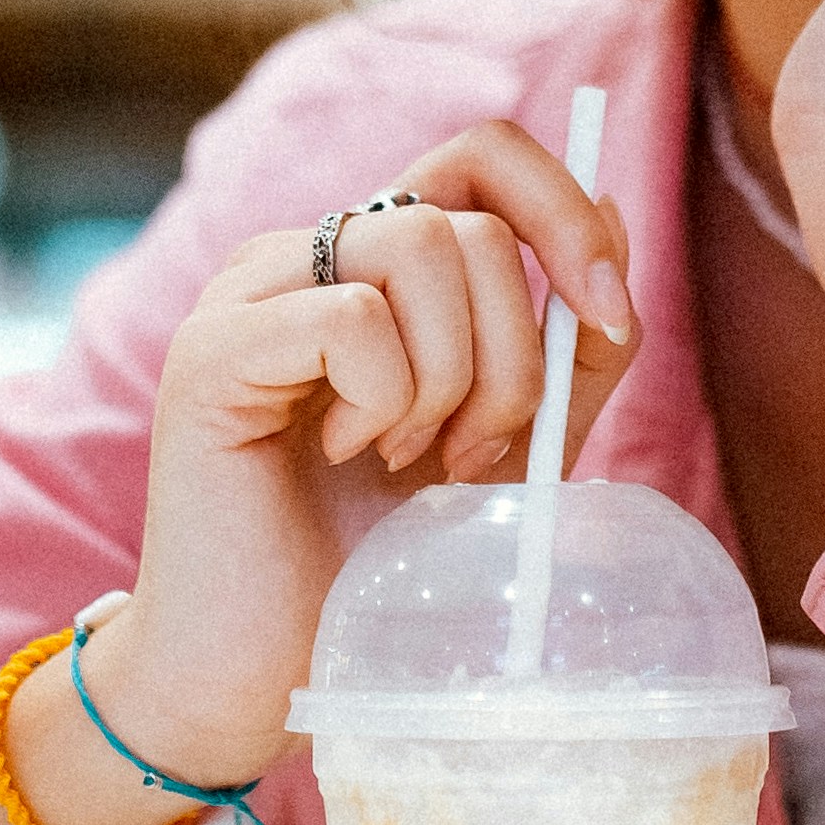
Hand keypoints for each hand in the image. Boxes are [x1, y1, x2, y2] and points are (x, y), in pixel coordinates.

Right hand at [82, 125, 638, 789]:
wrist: (268, 672)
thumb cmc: (378, 562)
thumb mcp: (511, 442)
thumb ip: (564, 344)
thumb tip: (614, 213)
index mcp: (374, 263)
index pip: (482, 153)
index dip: (564, 212)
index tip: (604, 319)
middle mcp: (306, 254)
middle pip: (470, 219)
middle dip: (516, 350)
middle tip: (471, 453)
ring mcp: (250, 292)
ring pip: (421, 246)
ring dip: (453, 378)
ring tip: (409, 459)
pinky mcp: (210, 349)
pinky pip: (351, 316)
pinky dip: (384, 399)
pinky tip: (349, 456)